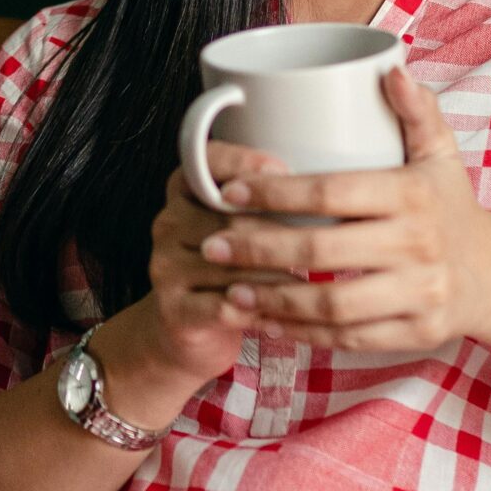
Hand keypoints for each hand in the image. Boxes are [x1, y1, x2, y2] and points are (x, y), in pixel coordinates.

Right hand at [130, 141, 305, 388]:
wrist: (185, 329)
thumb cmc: (229, 268)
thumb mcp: (240, 224)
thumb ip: (266, 200)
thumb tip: (321, 188)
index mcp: (184, 190)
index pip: (206, 161)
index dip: (244, 161)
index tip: (285, 170)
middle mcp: (168, 222)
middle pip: (230, 218)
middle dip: (280, 231)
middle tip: (324, 241)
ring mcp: (166, 266)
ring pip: (232, 265)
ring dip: (278, 276)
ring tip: (315, 283)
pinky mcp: (173, 309)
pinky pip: (224, 306)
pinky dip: (260, 309)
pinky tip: (285, 314)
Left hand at [194, 66, 490, 352]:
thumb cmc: (449, 206)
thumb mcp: (441, 154)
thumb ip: (416, 110)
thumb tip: (391, 67)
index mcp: (413, 193)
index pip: (331, 191)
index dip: (274, 192)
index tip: (228, 191)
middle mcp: (418, 245)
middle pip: (320, 251)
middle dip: (257, 249)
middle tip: (212, 245)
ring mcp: (419, 294)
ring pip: (332, 306)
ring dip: (273, 301)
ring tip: (230, 291)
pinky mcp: (416, 333)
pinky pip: (349, 341)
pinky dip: (303, 336)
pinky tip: (268, 324)